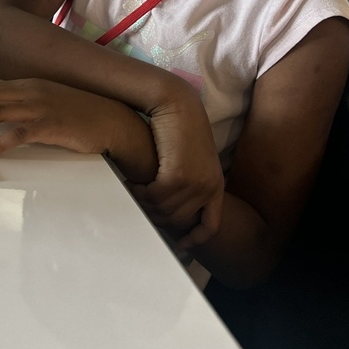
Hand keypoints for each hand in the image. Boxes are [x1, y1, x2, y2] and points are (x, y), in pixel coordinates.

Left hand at [0, 78, 141, 160]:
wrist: (111, 120)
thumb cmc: (81, 113)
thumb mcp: (50, 100)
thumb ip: (27, 103)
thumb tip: (2, 115)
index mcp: (31, 85)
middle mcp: (33, 92)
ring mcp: (41, 107)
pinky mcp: (50, 126)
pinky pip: (18, 134)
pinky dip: (1, 142)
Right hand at [127, 87, 224, 248]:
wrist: (177, 103)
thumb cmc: (179, 127)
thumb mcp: (190, 157)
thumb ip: (187, 179)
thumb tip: (168, 201)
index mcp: (216, 185)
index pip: (210, 226)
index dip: (194, 240)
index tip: (178, 245)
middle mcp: (210, 187)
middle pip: (178, 221)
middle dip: (157, 218)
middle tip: (139, 206)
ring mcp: (196, 183)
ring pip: (164, 211)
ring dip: (145, 204)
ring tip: (132, 192)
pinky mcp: (179, 175)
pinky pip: (155, 197)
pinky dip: (140, 193)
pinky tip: (131, 183)